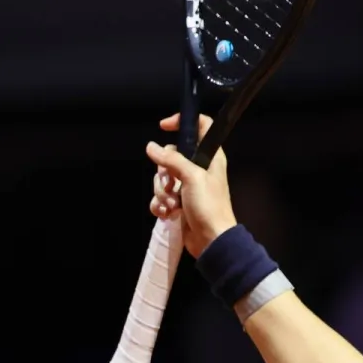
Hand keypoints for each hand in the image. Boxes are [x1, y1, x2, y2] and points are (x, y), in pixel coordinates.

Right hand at [147, 114, 238, 258]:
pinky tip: (167, 214)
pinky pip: (160, 197)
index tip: (164, 127)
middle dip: (164, 172)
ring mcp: (187, 186)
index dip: (182, 122)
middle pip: (170, 155)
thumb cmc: (209, 206)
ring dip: (162, 193)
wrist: (212, 240)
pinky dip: (160, 205)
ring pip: (162, 178)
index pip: (200, 126)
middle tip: (172, 186)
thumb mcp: (192, 177)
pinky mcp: (178, 203)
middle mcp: (198, 169)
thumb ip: (171, 159)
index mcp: (209, 157)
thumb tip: (151, 146)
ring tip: (172, 205)